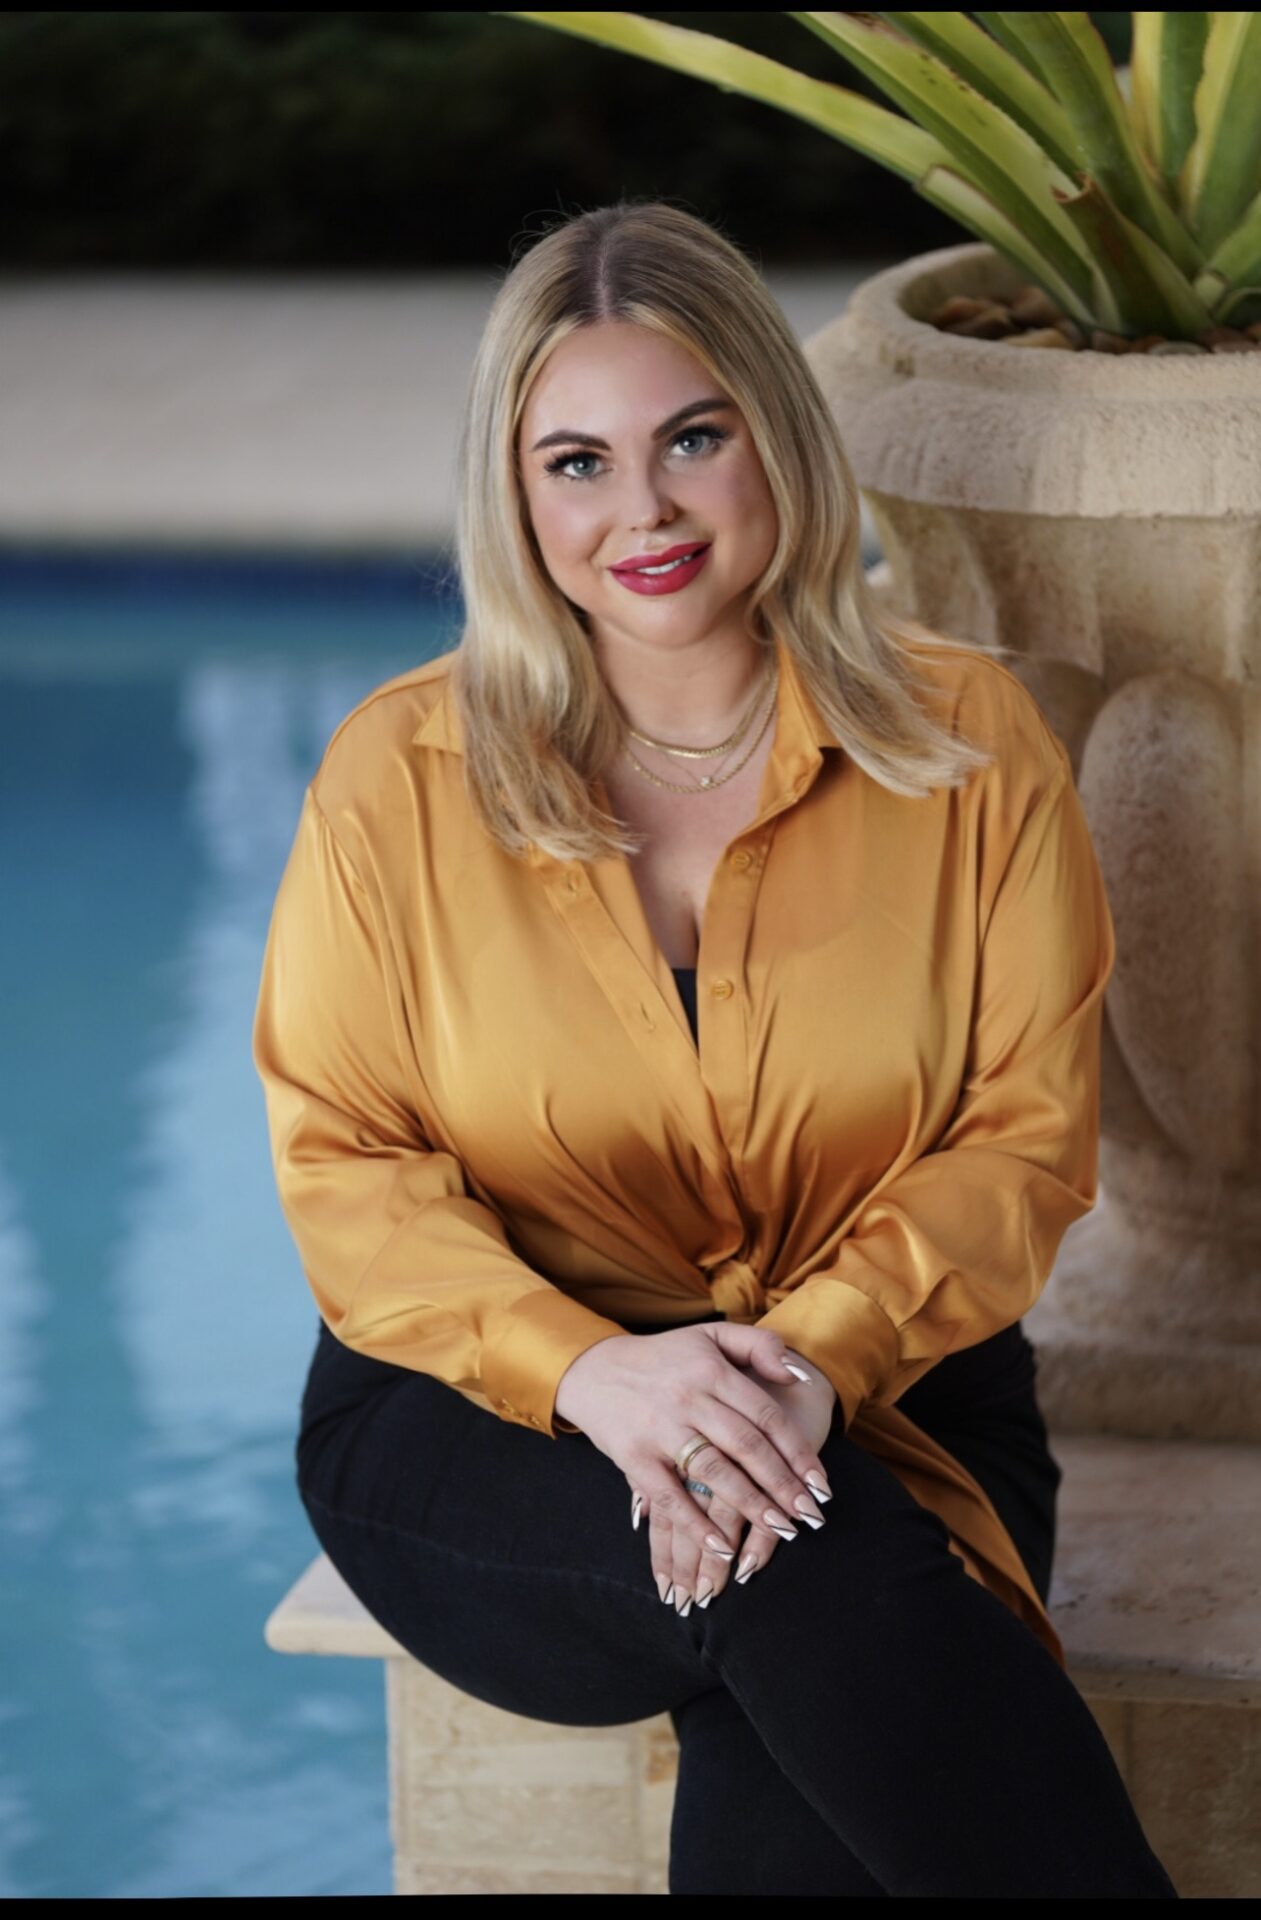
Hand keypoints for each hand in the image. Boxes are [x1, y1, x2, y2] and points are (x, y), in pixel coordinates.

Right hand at [554, 1322, 835, 1614]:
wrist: (594, 1370)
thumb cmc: (663, 1358)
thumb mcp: (710, 1336)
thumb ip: (758, 1345)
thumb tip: (798, 1373)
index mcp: (711, 1370)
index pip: (765, 1415)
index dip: (798, 1451)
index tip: (821, 1484)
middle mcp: (687, 1399)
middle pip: (746, 1446)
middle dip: (784, 1484)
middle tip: (812, 1515)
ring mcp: (659, 1429)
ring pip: (714, 1472)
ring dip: (752, 1505)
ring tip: (784, 1529)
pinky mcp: (634, 1457)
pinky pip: (670, 1497)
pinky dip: (696, 1525)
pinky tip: (723, 1547)